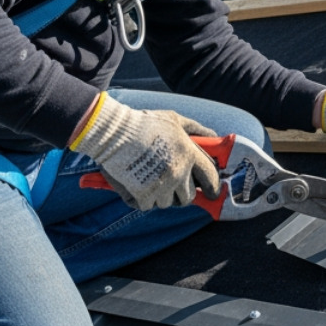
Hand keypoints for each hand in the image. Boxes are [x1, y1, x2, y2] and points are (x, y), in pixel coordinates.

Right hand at [72, 97, 221, 210]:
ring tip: (149, 178)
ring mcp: (161, 187)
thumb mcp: (175, 120)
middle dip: (182, 194)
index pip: (211, 178)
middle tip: (171, 185)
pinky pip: (148, 206)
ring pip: (167, 203)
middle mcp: (178, 173)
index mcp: (189, 155)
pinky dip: (141, 199)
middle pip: (188, 197)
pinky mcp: (143, 197)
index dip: (213, 188)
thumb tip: (214, 137)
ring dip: (160, 195)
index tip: (212, 194)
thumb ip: (196, 129)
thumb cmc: (144, 123)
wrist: (112, 132)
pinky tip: (135, 183)